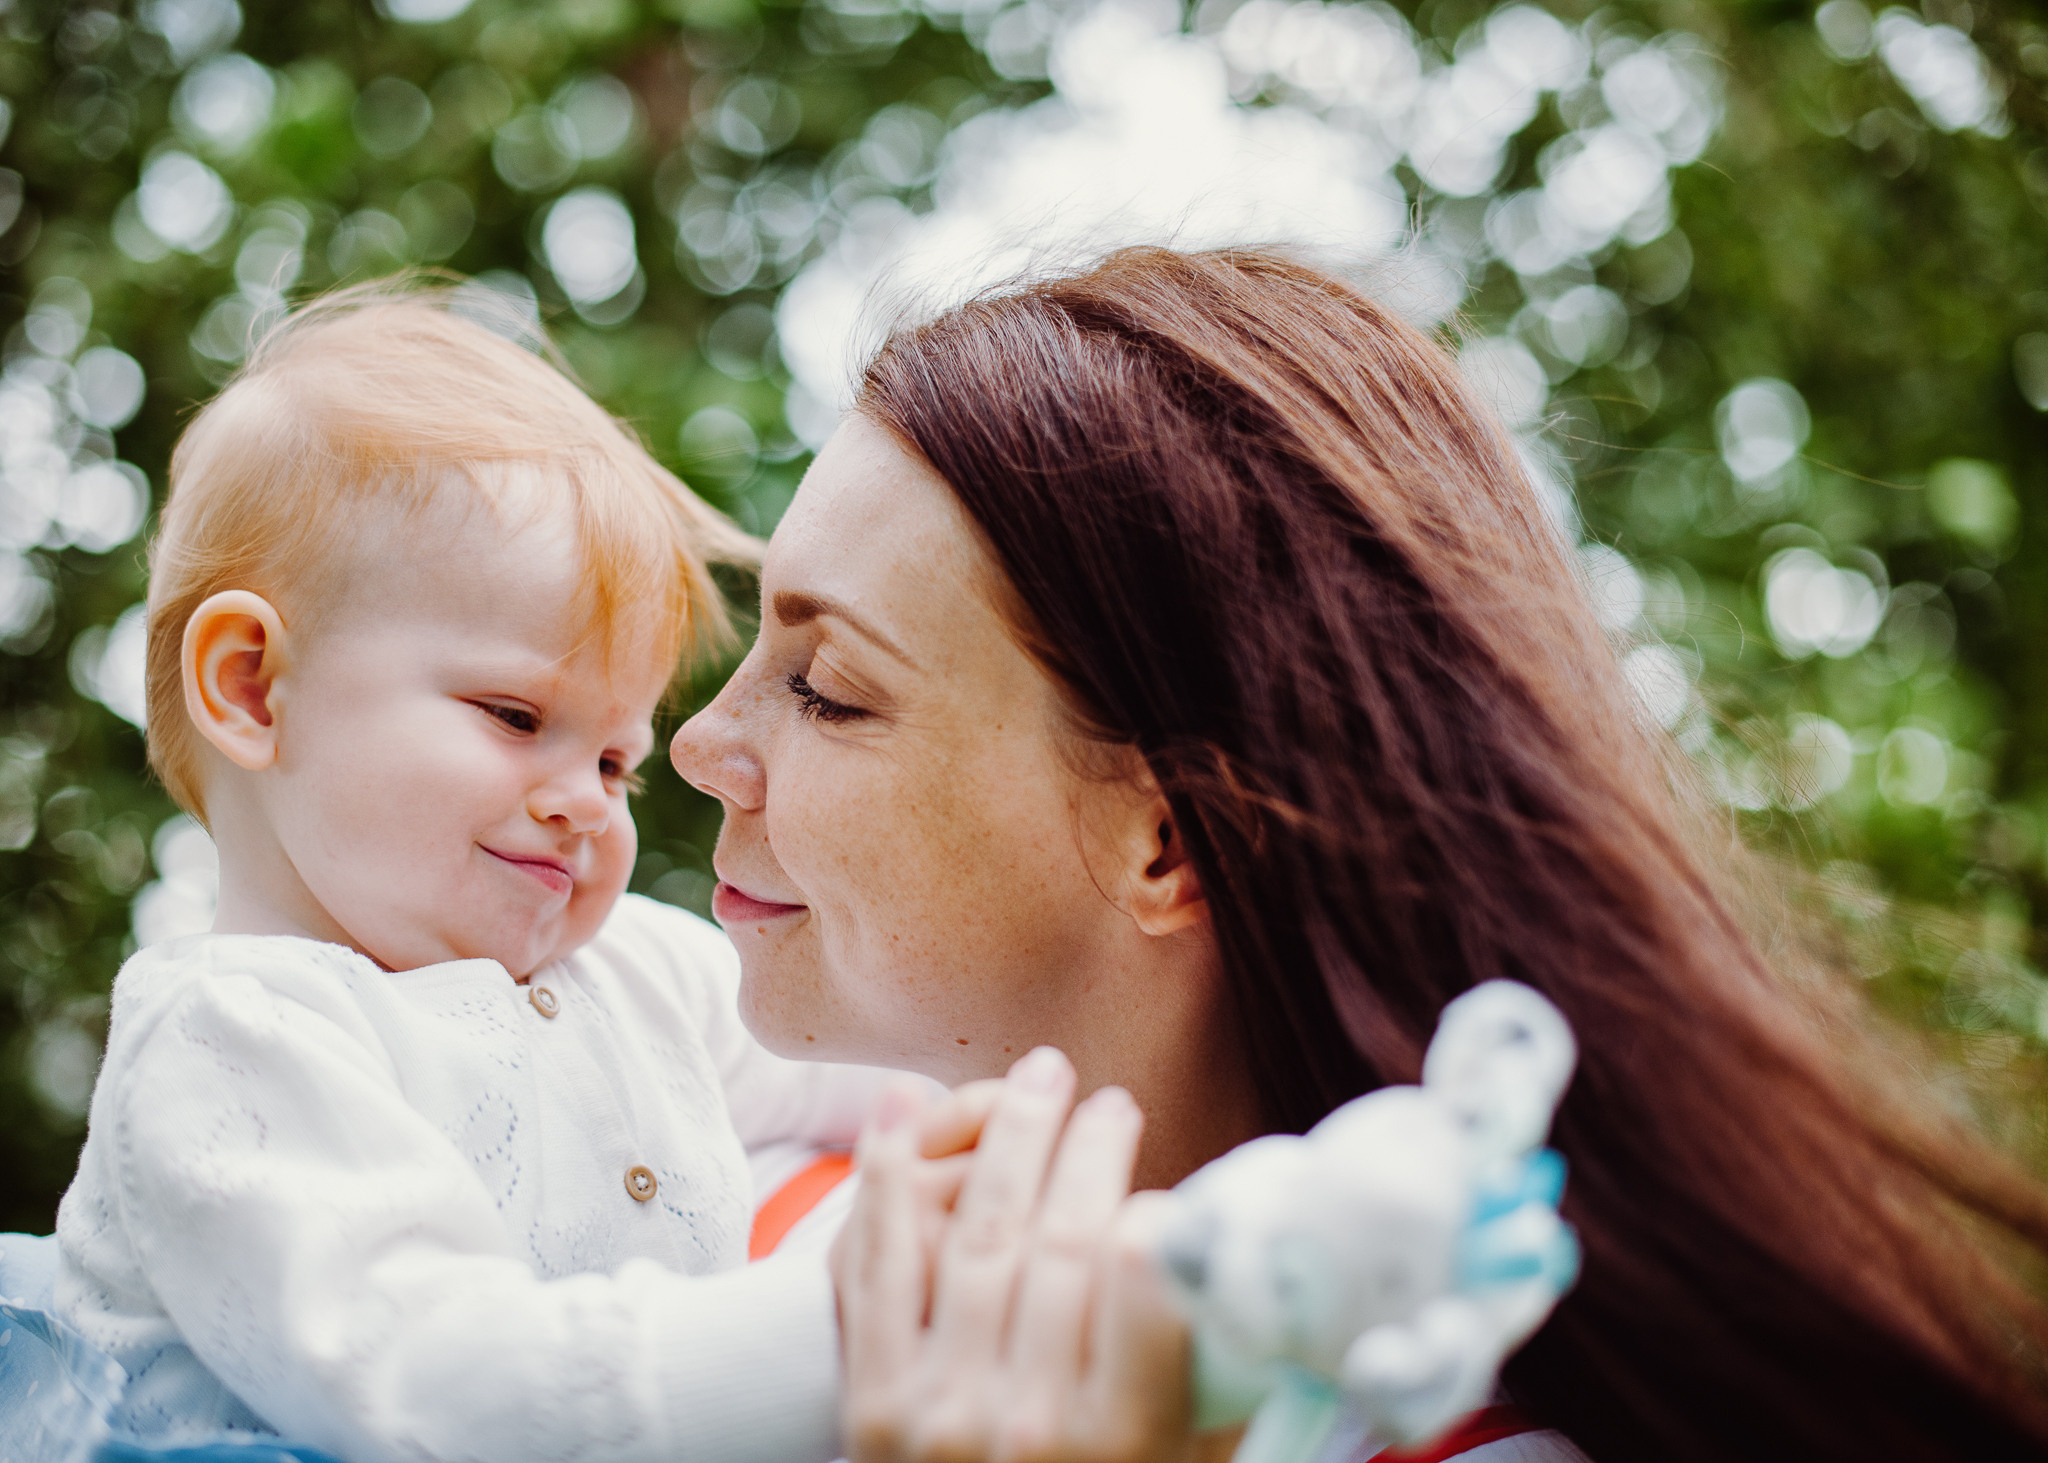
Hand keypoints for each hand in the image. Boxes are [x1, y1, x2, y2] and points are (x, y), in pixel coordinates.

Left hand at [833, 1048, 1203, 1462]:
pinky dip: (887, 1183)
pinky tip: (901, 1115)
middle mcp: (1030, 1428)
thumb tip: (1247, 1265)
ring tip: (1038, 1081)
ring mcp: (939, 1414)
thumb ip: (1209, 1376)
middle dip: (1086, 1152)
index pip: (1142, 1287)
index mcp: (1124, 1443)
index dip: (1154, 1216)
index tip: (1162, 1185)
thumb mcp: (1185, 1459)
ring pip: (980, 1238)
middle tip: (1108, 1099)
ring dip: (1008, 1140)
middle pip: (1061, 1244)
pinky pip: (880, 1270)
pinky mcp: (872, 1405)